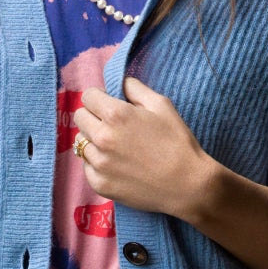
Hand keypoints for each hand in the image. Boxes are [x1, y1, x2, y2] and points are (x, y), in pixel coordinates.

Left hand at [72, 73, 213, 218]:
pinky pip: (86, 166)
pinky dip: (97, 163)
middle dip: (93, 116)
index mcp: (115, 115)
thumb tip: (120, 84)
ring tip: (115, 147)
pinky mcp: (99, 184)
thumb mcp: (162, 105)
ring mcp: (98, 163)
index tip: (108, 104)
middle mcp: (101, 138)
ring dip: (93, 140)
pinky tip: (116, 165)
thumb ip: (136, 89)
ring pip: (80, 142)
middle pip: (80, 117)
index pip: (87, 96)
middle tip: (112, 125)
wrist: (187, 185)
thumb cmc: (177, 143)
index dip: (99, 98)